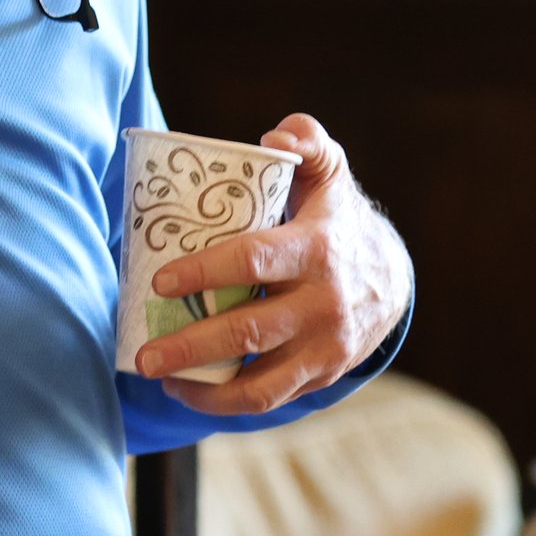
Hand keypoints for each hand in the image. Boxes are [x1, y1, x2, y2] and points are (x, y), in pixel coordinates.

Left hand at [134, 113, 411, 416]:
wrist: (393, 279)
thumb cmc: (338, 218)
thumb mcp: (329, 172)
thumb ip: (307, 141)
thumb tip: (275, 134)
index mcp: (317, 250)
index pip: (254, 261)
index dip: (205, 272)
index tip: (161, 281)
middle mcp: (324, 305)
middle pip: (249, 330)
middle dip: (191, 345)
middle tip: (143, 354)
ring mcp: (325, 348)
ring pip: (261, 382)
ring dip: (205, 387)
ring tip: (159, 378)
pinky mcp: (321, 375)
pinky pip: (272, 399)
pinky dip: (227, 402)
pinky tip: (188, 390)